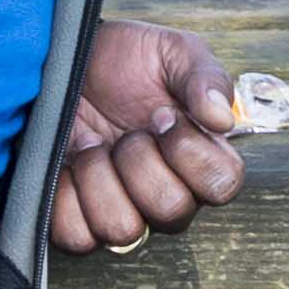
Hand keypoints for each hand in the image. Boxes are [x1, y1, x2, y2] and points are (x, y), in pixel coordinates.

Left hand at [48, 18, 250, 254]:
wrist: (66, 59)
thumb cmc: (126, 60)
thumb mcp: (174, 51)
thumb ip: (206, 77)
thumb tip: (221, 119)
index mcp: (199, 158)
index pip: (222, 186)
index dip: (190, 151)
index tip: (163, 115)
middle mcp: (167, 192)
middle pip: (172, 211)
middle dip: (140, 161)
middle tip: (126, 131)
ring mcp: (122, 208)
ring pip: (122, 231)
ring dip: (100, 179)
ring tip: (91, 145)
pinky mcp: (78, 217)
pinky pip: (77, 237)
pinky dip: (66, 197)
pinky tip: (67, 164)